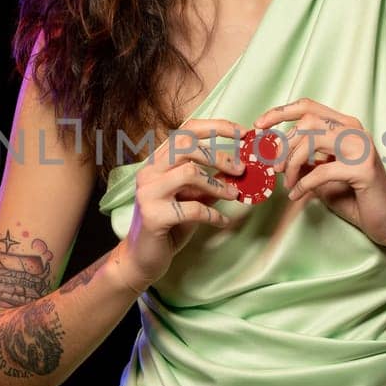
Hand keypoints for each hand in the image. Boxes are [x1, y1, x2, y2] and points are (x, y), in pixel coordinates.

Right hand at [121, 118, 249, 288]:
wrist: (143, 258)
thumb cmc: (170, 225)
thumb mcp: (193, 197)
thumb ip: (210, 181)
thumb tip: (240, 167)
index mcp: (157, 162)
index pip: (185, 131)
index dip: (215, 127)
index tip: (242, 132)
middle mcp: (149, 172)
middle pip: (186, 145)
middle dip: (219, 155)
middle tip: (241, 170)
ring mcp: (148, 193)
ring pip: (188, 172)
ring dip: (218, 184)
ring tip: (234, 196)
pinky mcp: (153, 216)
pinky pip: (192, 208)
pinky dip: (213, 214)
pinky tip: (222, 222)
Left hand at [254, 99, 385, 250]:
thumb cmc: (354, 196)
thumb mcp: (321, 174)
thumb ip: (303, 160)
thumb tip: (272, 154)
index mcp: (345, 126)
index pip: (308, 106)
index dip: (279, 112)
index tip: (258, 125)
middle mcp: (355, 130)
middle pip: (307, 121)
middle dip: (284, 145)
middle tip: (275, 168)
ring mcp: (362, 147)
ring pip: (312, 140)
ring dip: (293, 163)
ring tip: (287, 182)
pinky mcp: (364, 169)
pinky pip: (321, 171)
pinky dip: (303, 185)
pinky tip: (296, 196)